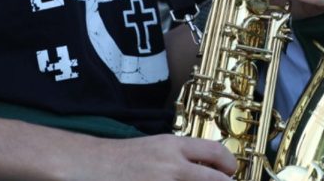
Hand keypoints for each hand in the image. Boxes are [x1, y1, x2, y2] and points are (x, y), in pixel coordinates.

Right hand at [88, 134, 235, 180]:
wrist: (91, 165)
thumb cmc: (122, 158)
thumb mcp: (155, 148)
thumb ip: (180, 156)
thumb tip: (205, 168)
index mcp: (172, 146)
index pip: (214, 152)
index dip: (229, 164)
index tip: (231, 172)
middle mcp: (171, 165)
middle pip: (214, 180)